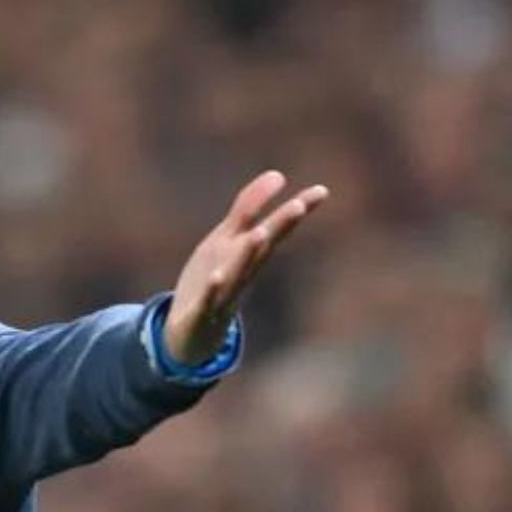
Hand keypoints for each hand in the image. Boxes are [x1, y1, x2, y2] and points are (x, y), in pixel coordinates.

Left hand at [164, 170, 328, 364]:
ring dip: (249, 255)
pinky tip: (217, 276)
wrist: (190, 337)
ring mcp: (222, 295)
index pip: (274, 229)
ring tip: (261, 233)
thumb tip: (278, 174)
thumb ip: (248, 208)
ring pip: (238, 273)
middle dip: (278, 229)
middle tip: (298, 205)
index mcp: (246, 255)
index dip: (295, 210)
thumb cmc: (213, 282)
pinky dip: (212, 290)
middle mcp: (240, 274)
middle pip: (261, 250)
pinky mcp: (200, 314)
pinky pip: (207, 301)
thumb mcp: (226, 240)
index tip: (321, 191)